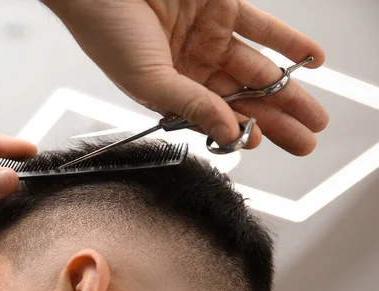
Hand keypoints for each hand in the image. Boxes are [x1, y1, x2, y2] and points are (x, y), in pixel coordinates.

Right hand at [48, 0, 328, 154]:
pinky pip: (262, 28)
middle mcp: (193, 68)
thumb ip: (192, 105)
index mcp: (171, 91)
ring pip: (258, 70)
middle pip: (244, 100)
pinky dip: (289, 43)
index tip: (261, 142)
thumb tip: (229, 133)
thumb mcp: (150, 80)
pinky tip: (312, 61)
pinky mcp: (222, 7)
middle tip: (305, 144)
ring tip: (315, 116)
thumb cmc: (108, 32)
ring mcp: (209, 38)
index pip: (214, 118)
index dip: (241, 131)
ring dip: (289, 91)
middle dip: (276, 122)